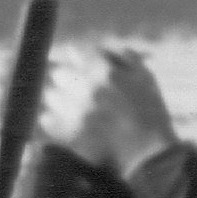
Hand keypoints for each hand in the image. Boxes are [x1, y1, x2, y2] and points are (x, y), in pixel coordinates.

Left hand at [48, 46, 178, 176]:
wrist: (146, 151)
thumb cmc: (150, 111)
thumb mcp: (145, 77)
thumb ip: (124, 57)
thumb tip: (101, 46)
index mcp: (107, 72)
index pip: (78, 54)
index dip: (76, 59)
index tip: (76, 64)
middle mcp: (87, 89)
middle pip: (60, 74)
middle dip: (65, 78)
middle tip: (74, 88)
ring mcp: (75, 111)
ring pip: (51, 95)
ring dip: (58, 98)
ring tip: (72, 106)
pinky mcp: (67, 132)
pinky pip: (47, 118)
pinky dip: (54, 118)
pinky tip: (66, 121)